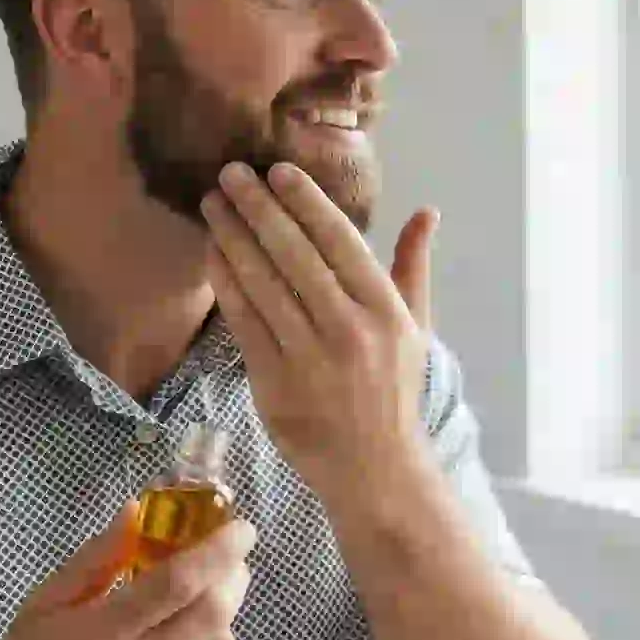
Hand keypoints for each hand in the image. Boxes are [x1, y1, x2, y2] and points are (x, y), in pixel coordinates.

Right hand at [0, 504, 256, 639]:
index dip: (217, 550)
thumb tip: (136, 511)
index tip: (240, 528)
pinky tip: (194, 630)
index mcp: (106, 633)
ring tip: (209, 588)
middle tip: (231, 552)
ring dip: (225, 609)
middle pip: (213, 614)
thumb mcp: (48, 602)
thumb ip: (96, 558)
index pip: (178, 583)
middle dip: (232, 575)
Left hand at [202, 162, 439, 501]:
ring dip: (232, 236)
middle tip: (231, 173)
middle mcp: (349, 330)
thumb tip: (427, 212)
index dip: (305, 201)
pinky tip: (213, 253)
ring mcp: (309, 357)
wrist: (374, 468)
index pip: (340, 241)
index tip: (277, 171)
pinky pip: (243, 320)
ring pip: (263, 282)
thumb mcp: (415, 330)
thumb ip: (413, 268)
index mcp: (385, 312)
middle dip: (258, 207)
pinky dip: (225, 282)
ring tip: (213, 204)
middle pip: (294, 254)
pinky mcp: (274, 382)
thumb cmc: (394, 393)